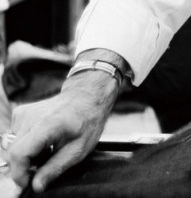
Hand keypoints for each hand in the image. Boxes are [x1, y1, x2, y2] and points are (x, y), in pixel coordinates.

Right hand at [8, 70, 118, 191]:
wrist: (87, 97)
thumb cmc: (87, 121)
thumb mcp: (78, 150)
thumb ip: (55, 168)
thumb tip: (36, 186)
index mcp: (47, 125)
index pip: (19, 154)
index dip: (19, 174)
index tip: (28, 183)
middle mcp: (31, 117)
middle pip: (12, 152)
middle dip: (22, 167)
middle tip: (41, 169)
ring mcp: (24, 113)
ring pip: (11, 145)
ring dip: (24, 155)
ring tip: (46, 152)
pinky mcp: (20, 112)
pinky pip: (14, 136)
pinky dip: (24, 144)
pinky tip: (41, 141)